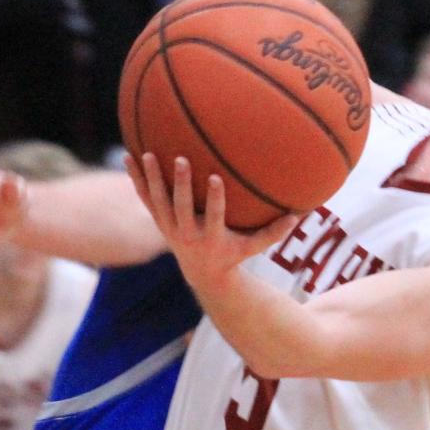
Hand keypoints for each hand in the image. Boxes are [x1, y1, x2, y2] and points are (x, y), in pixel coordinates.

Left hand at [126, 153, 295, 293]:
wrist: (202, 275)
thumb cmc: (233, 255)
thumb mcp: (254, 248)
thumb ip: (275, 232)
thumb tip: (301, 213)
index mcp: (211, 238)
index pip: (213, 217)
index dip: (214, 199)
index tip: (214, 178)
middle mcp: (187, 234)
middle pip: (180, 207)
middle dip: (179, 184)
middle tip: (179, 159)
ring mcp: (170, 228)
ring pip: (157, 202)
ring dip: (152, 179)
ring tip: (146, 155)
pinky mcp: (159, 222)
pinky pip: (145, 199)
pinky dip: (136, 180)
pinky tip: (128, 156)